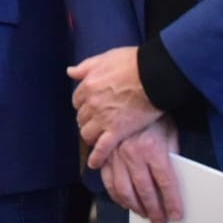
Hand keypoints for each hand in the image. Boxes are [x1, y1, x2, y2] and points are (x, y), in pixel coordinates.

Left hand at [69, 46, 161, 167]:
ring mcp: (103, 118)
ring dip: (90, 137)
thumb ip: (86, 67)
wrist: (152, 75)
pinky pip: (102, 148)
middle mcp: (91, 103)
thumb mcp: (105, 58)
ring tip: (96, 139)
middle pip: (82, 117)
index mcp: (88, 85)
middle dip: (87, 121)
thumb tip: (71, 71)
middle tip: (94, 124)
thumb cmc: (133, 63)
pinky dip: (97, 157)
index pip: (78, 100)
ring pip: (88, 133)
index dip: (84, 105)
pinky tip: (95, 164)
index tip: (89, 108)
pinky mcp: (117, 131)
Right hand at [98, 116, 182, 222]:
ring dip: (134, 205)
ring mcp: (117, 153)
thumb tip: (175, 171)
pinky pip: (107, 178)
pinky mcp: (105, 151)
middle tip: (159, 220)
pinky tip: (123, 200)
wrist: (132, 86)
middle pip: (145, 191)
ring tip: (142, 213)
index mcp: (153, 148)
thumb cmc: (152, 106)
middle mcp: (133, 154)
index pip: (166, 183)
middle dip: (154, 210)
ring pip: (124, 189)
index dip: (171, 202)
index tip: (175, 214)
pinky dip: (114, 193)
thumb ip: (171, 151)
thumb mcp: (169, 129)